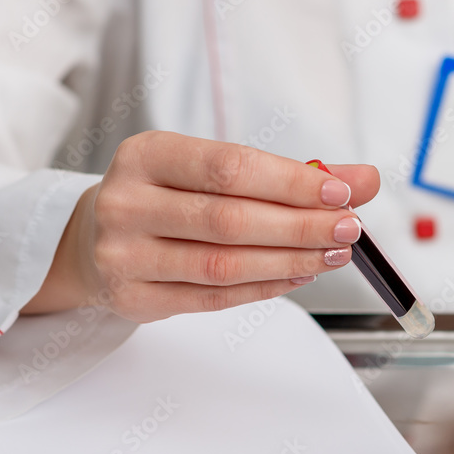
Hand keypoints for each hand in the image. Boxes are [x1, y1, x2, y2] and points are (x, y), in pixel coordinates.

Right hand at [22, 131, 379, 321]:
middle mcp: (126, 202)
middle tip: (349, 226)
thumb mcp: (211, 168)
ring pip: (223, 263)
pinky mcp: (134, 299)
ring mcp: (124, 255)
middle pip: (230, 218)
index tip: (341, 191)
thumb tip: (362, 180)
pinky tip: (298, 274)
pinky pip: (214, 298)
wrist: (91, 238)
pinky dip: (265, 286)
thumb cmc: (164, 195)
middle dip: (301, 225)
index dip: (290, 182)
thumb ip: (285, 173)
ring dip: (290, 260)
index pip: (228, 167)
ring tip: (332, 252)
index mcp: (145, 154)